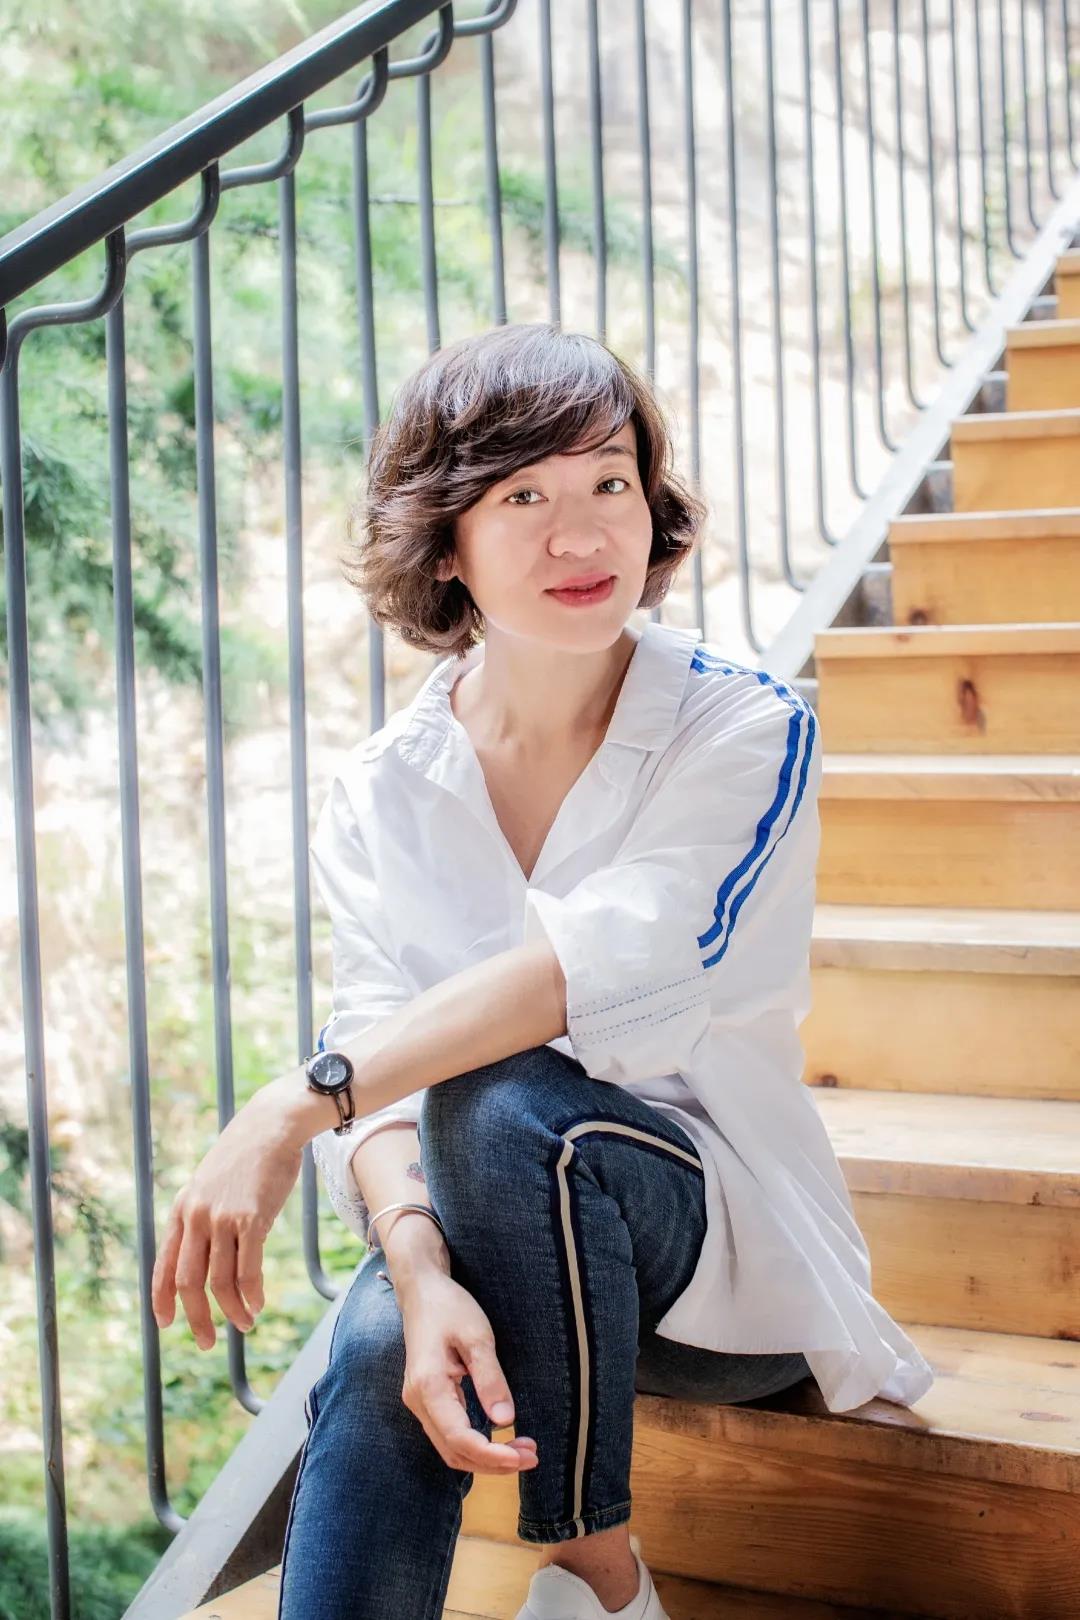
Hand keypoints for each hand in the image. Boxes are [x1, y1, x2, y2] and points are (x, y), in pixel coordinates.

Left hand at [151, 1083, 304, 1348]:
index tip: (166, 1323)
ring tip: (245, 1325)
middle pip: (189, 1281)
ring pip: (221, 1281)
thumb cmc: (244, 1157)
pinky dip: (252, 1295)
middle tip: (206, 1342)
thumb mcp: (209, 1185)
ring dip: (232, 1311)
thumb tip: (204, 1254)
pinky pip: (248, 1270)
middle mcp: (197, 1217)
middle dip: (197, 1318)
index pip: (164, 1264)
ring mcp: (223, 1218)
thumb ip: (202, 1216)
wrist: (270, 1126)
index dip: (162, 1299)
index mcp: (181, 1210)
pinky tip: (258, 1306)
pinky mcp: (252, 1218)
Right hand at [397, 1271, 538, 1475]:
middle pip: (453, 1451)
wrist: (421, 1291)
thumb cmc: (450, 1308)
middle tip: (531, 1457)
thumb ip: (490, 1378)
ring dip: (484, 1457)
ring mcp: (419, 1402)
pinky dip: (474, 1444)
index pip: (459, 1437)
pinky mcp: (426, 1399)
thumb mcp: (477, 1336)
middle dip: (492, 1463)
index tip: (522, 1458)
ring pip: (450, 1447)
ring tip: (522, 1451)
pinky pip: (448, 1433)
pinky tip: (499, 1439)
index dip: (491, 1455)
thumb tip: (506, 1421)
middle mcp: (418, 1401)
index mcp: (429, 1386)